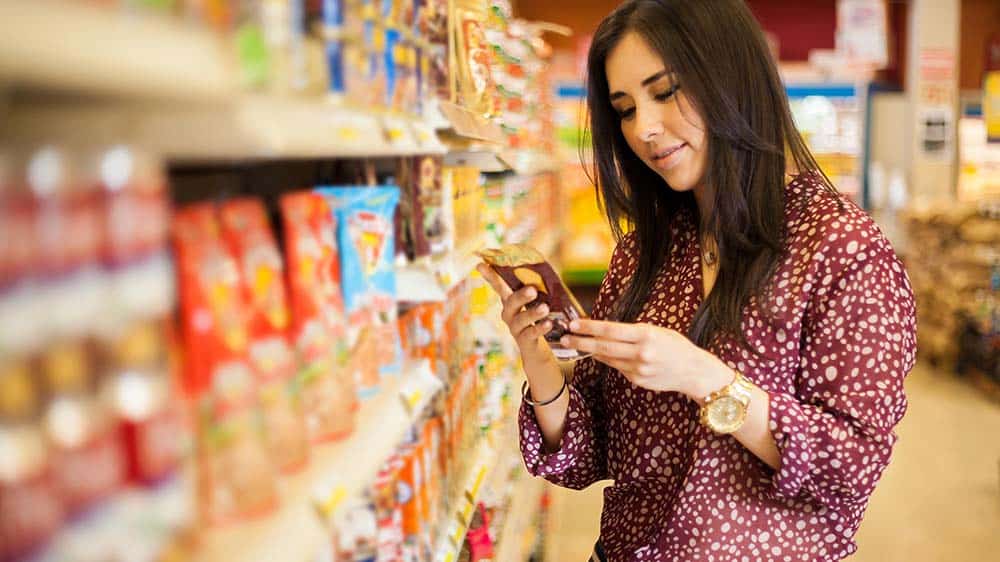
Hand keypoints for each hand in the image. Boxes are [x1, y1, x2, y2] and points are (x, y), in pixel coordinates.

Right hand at [476, 263, 553, 363]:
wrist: (542, 351)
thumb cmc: (542, 318)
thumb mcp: (543, 301)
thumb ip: (542, 288)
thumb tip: (545, 269)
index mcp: (512, 300)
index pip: (500, 286)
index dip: (490, 276)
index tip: (480, 265)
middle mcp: (510, 313)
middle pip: (510, 302)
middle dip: (520, 295)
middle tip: (532, 290)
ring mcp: (515, 328)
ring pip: (520, 319)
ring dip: (532, 313)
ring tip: (545, 309)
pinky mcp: (525, 341)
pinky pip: (530, 334)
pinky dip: (539, 328)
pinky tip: (548, 324)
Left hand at [560, 319, 730, 398]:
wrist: (693, 371)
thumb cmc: (675, 345)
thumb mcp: (656, 330)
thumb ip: (632, 331)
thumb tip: (604, 330)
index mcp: (646, 335)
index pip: (610, 330)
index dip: (589, 327)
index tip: (573, 324)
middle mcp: (640, 353)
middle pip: (603, 347)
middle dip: (581, 342)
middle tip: (564, 338)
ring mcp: (638, 369)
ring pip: (607, 359)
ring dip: (590, 352)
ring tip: (575, 345)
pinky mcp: (637, 381)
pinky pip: (618, 368)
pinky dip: (609, 360)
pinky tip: (602, 354)